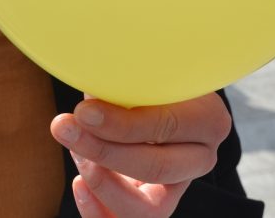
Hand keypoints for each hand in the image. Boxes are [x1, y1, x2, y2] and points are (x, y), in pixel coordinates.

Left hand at [50, 93, 230, 217]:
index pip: (166, 126)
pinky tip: (78, 184)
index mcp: (209, 119)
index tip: (83, 111)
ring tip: (77, 153)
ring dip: (104, 184)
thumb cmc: (148, 75)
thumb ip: (127, 78)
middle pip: (158, 168)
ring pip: (149, 209)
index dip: (122, 123)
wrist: (158, 93)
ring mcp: (179, 185)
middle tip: (66, 128)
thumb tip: (89, 75)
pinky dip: (100, 211)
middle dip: (105, 151)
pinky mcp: (155, 203)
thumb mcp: (145, 70)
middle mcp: (202, 157)